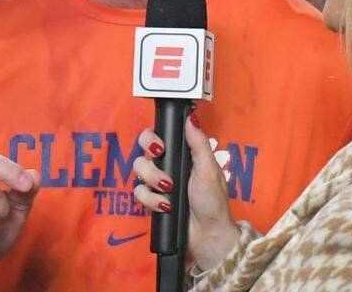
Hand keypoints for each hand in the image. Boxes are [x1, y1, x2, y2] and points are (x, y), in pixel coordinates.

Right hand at [132, 115, 239, 270]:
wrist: (208, 233)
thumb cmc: (213, 201)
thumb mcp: (209, 169)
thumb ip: (198, 143)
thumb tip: (191, 118)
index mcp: (180, 156)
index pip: (156, 137)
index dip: (151, 138)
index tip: (160, 147)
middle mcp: (166, 167)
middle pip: (141, 152)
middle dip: (149, 159)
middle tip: (159, 164)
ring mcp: (156, 184)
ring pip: (138, 172)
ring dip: (153, 180)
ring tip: (169, 190)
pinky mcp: (151, 201)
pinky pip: (139, 193)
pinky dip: (151, 199)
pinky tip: (166, 205)